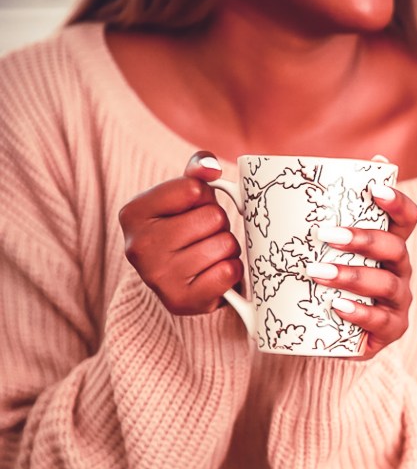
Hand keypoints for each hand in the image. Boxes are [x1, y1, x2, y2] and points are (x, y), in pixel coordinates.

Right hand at [119, 152, 242, 314]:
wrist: (180, 283)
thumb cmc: (184, 230)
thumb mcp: (184, 195)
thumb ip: (196, 171)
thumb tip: (210, 167)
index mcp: (132, 213)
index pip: (195, 189)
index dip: (205, 198)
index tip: (192, 210)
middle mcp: (138, 246)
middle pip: (214, 217)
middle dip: (219, 225)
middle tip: (204, 236)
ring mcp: (158, 277)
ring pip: (225, 245)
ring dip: (227, 249)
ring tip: (209, 254)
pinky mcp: (181, 301)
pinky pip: (229, 273)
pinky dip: (232, 270)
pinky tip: (215, 273)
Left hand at [306, 184, 416, 359]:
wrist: (326, 334)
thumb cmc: (322, 282)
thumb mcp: (317, 253)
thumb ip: (302, 223)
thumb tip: (246, 187)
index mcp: (388, 243)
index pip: (406, 218)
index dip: (396, 201)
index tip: (373, 189)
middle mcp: (399, 269)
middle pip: (395, 248)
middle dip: (362, 239)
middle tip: (325, 235)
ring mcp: (398, 301)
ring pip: (386, 284)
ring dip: (352, 276)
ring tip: (317, 273)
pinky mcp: (392, 329)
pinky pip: (381, 321)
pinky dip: (360, 313)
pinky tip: (337, 306)